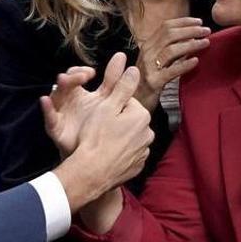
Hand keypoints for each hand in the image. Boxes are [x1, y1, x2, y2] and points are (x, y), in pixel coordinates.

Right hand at [46, 54, 154, 210]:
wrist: (92, 172)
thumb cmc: (96, 137)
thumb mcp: (107, 106)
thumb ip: (122, 86)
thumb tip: (134, 69)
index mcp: (142, 115)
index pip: (127, 102)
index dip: (111, 105)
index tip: (100, 113)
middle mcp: (148, 133)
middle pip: (130, 120)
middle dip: (117, 121)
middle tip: (98, 127)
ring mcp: (144, 151)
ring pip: (130, 137)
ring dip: (119, 137)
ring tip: (101, 142)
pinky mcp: (138, 167)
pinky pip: (129, 154)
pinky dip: (120, 153)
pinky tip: (107, 154)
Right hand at [134, 18, 210, 109]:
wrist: (133, 101)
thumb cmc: (147, 80)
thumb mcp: (155, 60)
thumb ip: (168, 48)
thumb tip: (191, 37)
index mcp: (148, 45)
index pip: (165, 26)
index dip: (184, 22)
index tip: (199, 21)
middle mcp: (147, 53)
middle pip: (170, 35)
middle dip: (190, 30)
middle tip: (206, 31)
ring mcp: (149, 67)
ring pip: (171, 50)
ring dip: (191, 44)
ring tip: (205, 43)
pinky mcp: (154, 82)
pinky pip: (171, 71)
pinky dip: (185, 64)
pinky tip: (196, 61)